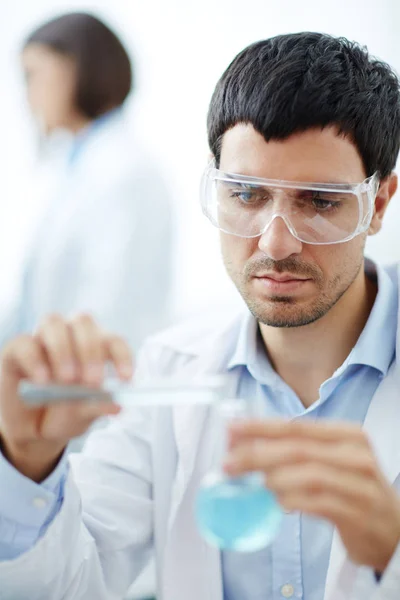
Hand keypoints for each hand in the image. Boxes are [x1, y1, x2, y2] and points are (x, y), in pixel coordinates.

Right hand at [0, 313, 132, 481]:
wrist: (30, 430)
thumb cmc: (63, 415)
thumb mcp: (82, 416)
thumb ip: (97, 406)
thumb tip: (117, 406)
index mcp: (95, 347)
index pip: (113, 340)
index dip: (122, 356)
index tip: (126, 379)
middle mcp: (70, 336)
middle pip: (83, 322)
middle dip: (90, 350)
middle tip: (92, 381)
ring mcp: (42, 339)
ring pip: (54, 323)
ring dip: (63, 350)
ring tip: (67, 380)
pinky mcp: (16, 349)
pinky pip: (26, 343)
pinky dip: (36, 361)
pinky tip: (43, 381)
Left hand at [224, 419, 399, 571]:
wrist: (393, 530)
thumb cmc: (353, 490)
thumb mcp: (332, 462)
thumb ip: (297, 452)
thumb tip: (245, 447)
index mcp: (346, 435)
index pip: (295, 426)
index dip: (260, 427)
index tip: (231, 430)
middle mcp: (355, 455)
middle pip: (297, 449)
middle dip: (257, 454)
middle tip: (228, 463)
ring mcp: (359, 484)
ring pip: (308, 474)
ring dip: (273, 478)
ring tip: (253, 485)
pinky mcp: (358, 513)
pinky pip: (319, 503)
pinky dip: (293, 501)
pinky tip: (277, 503)